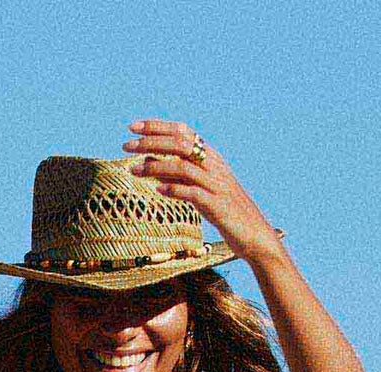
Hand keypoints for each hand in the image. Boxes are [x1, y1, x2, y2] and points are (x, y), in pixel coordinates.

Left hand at [121, 120, 286, 266]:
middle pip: (180, 144)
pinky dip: (174, 190)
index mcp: (210, 157)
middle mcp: (213, 165)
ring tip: (134, 170)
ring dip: (155, 166)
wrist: (254, 235)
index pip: (182, 132)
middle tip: (126, 146)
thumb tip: (150, 164)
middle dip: (150, 142)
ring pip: (183, 167)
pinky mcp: (216, 205)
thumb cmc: (224, 212)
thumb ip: (178, 175)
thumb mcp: (199, 189)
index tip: (133, 126)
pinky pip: (193, 193)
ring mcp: (216, 185)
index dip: (157, 126)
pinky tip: (157, 190)